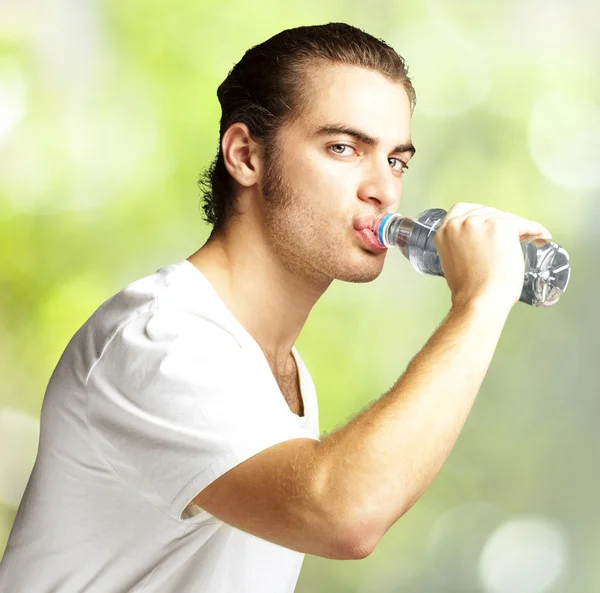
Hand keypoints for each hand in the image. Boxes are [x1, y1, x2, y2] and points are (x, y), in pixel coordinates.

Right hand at [434, 203, 552, 310]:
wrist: (479, 299)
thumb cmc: (469, 289)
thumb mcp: (453, 260)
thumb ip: (460, 245)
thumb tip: (479, 242)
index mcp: (445, 231)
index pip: (462, 209)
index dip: (479, 214)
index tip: (490, 220)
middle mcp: (460, 223)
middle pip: (487, 212)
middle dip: (502, 222)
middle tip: (515, 234)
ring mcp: (481, 223)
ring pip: (507, 218)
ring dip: (520, 227)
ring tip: (531, 237)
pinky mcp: (502, 227)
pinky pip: (525, 224)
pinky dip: (536, 230)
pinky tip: (541, 237)